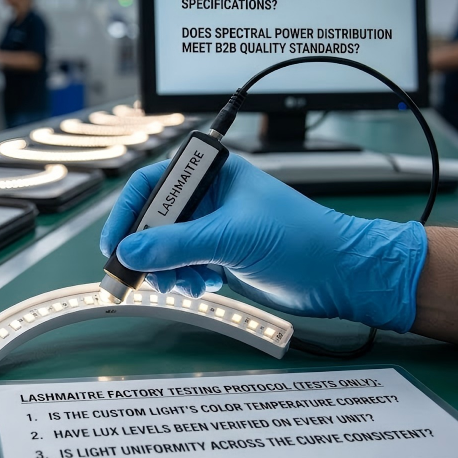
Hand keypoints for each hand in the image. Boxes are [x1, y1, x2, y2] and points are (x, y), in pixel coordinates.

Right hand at [100, 154, 427, 332]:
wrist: (342, 274)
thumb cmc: (302, 238)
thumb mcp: (232, 237)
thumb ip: (177, 244)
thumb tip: (130, 252)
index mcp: (213, 173)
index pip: (152, 184)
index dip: (129, 213)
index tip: (115, 245)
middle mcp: (210, 196)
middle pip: (156, 219)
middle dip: (149, 250)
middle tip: (142, 276)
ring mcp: (215, 226)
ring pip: (168, 246)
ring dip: (167, 269)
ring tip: (182, 284)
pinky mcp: (222, 253)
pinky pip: (185, 264)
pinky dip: (186, 278)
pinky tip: (203, 285)